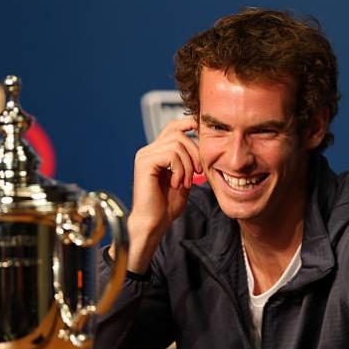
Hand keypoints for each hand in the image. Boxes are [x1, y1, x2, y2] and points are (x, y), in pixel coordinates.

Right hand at [118, 117, 201, 273]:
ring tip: (185, 182)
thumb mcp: (184, 179)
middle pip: (178, 134)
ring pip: (177, 144)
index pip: (173, 127)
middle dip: (194, 152)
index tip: (204, 134)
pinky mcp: (144, 163)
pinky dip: (179, 169)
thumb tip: (203, 144)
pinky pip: (170, 155)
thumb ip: (190, 162)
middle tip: (197, 173)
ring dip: (188, 165)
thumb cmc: (166, 206)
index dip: (189, 125)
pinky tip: (176, 183)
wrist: (154, 223)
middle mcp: (148, 151)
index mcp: (156, 153)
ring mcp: (144, 155)